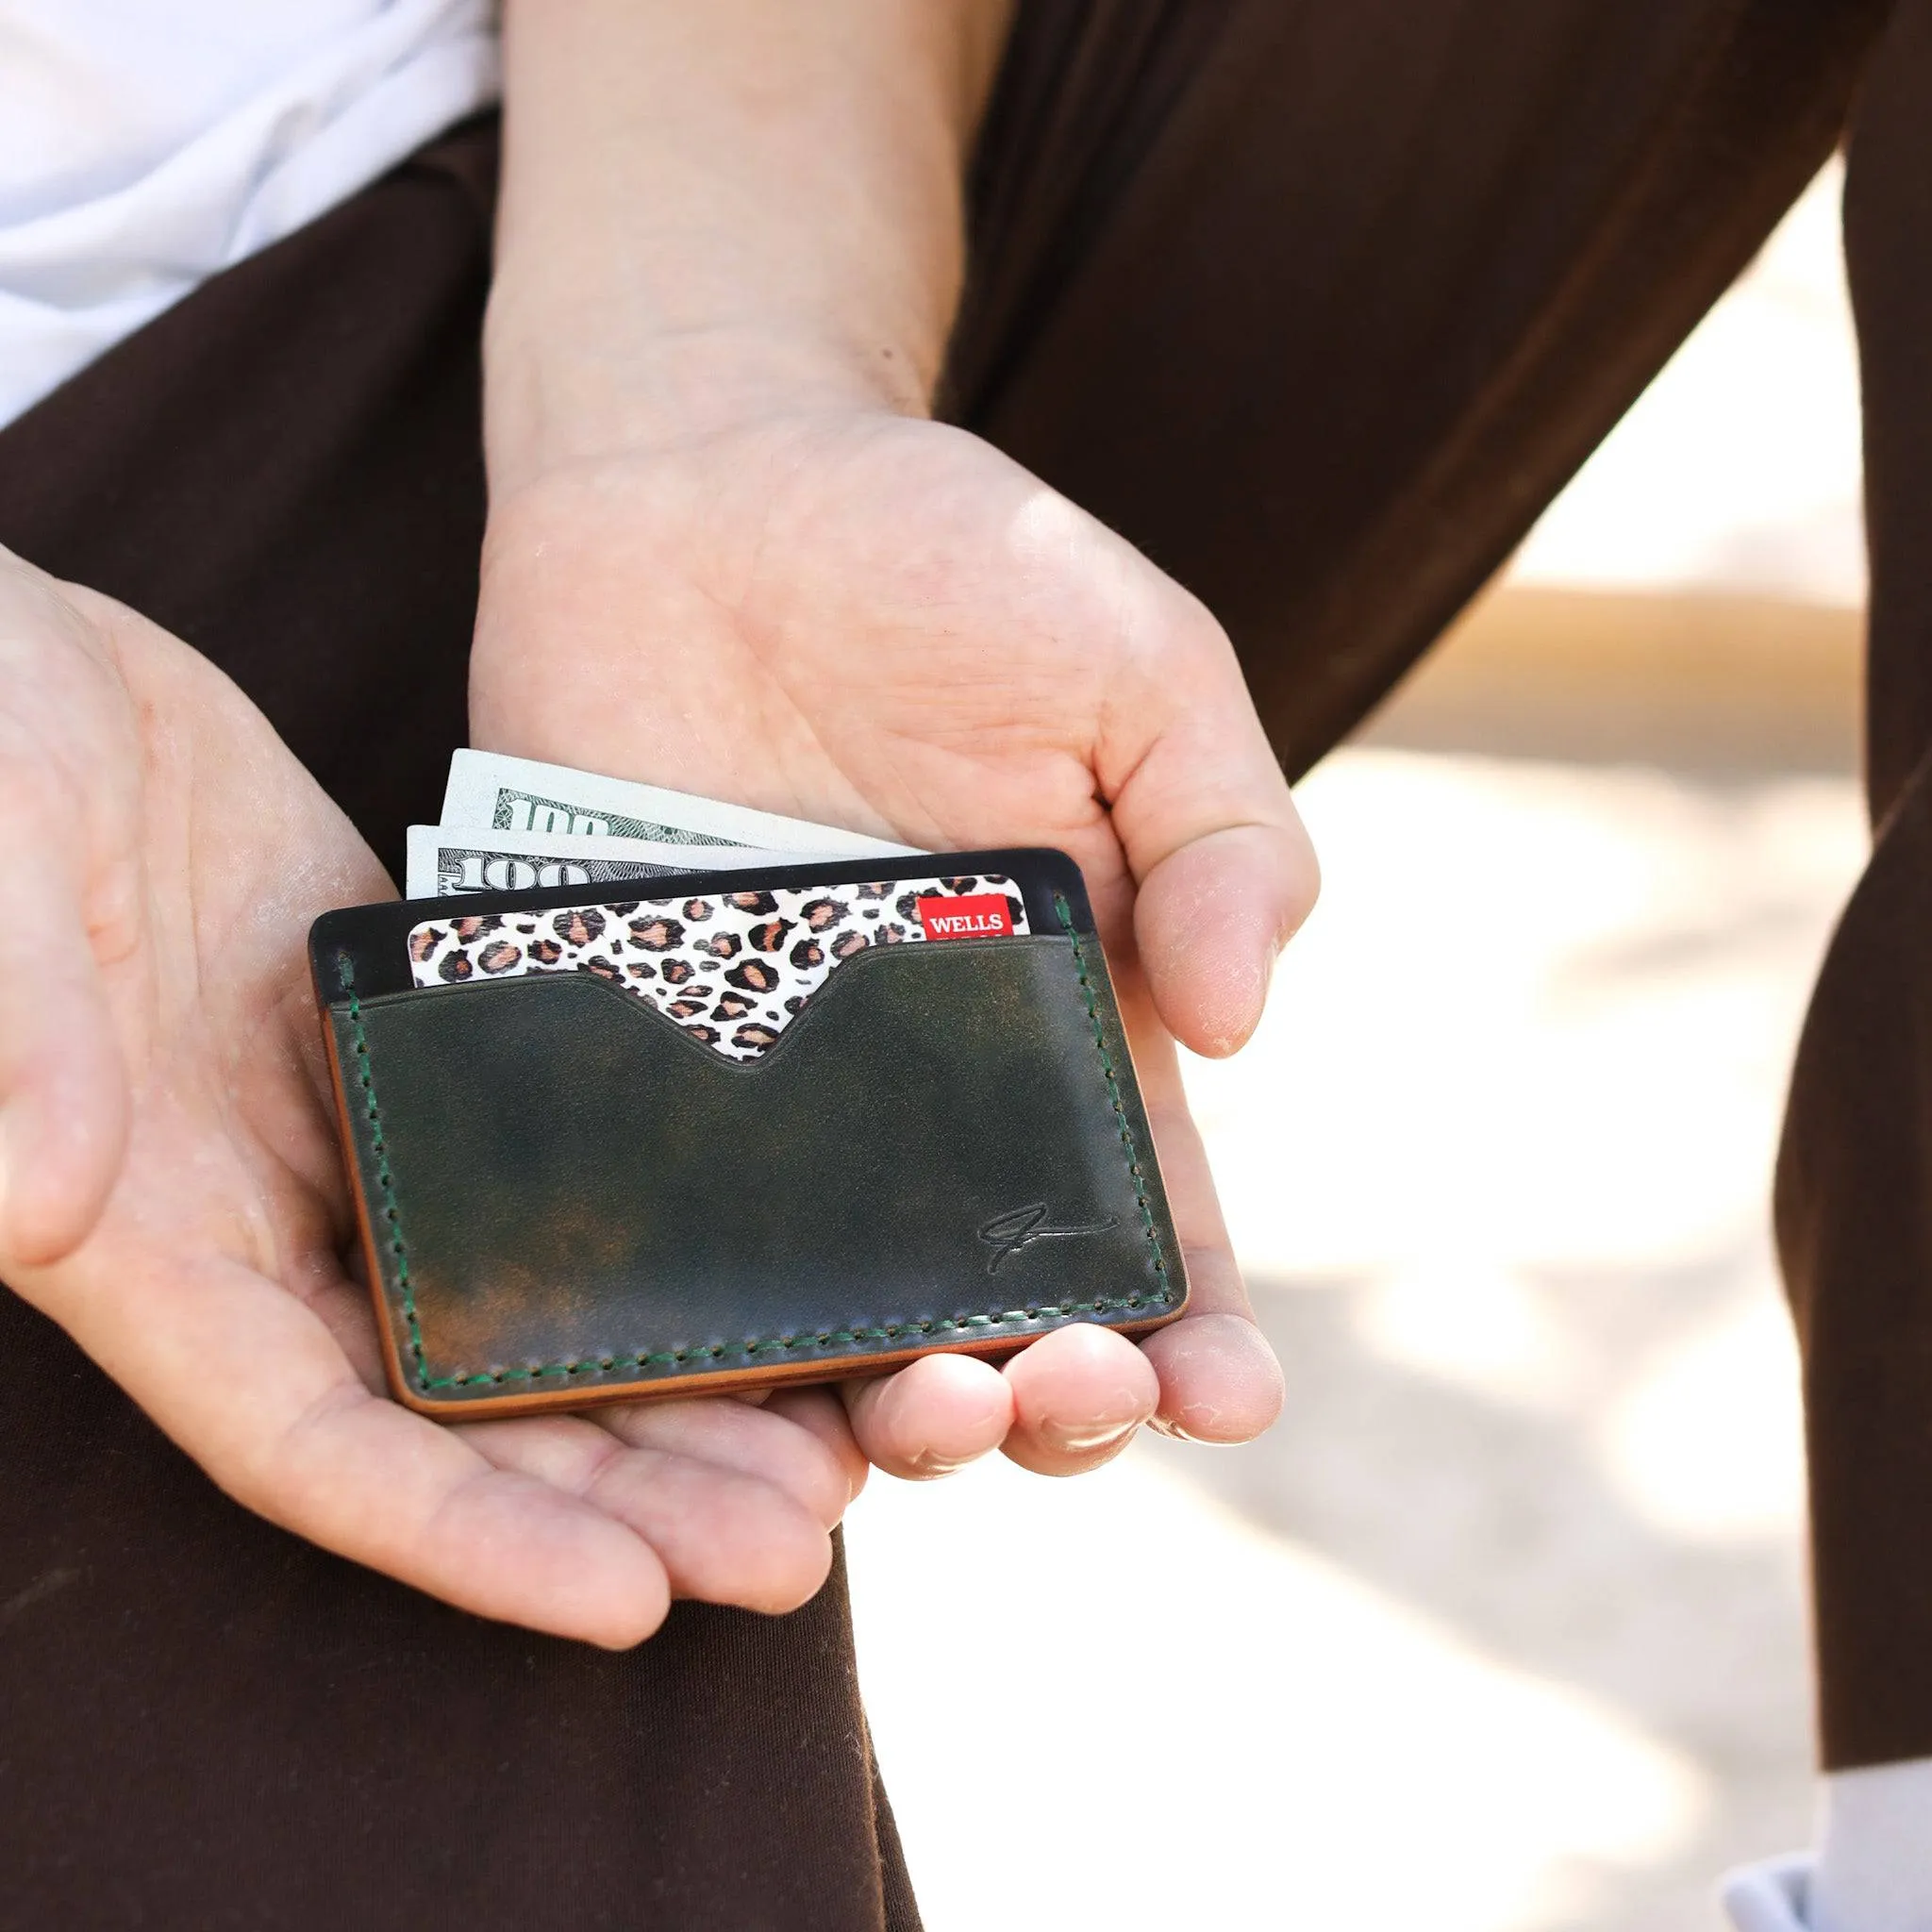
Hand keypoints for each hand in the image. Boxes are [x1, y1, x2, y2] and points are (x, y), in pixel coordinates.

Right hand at [0, 549, 861, 1645]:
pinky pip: (559, 1157)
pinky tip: (770, 1256)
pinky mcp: (421, 1036)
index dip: (463, 1536)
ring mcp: (351, 1132)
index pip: (314, 1442)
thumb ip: (5, 1041)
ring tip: (831, 1455)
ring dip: (665, 1391)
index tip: (625, 1607)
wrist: (20, 660)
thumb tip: (35, 1209)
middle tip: (793, 1556)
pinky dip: (653, 1221)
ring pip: (528, 1304)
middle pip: (459, 1410)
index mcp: (150, 1236)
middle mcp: (264, 1218)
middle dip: (619, 1497)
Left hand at [472, 408, 1319, 1476]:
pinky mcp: (631, 1061)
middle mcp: (926, 1095)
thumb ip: (1225, 832)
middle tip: (1051, 1398)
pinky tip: (709, 1384)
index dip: (1200, 1332)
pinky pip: (660, 1223)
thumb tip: (1244, 1023)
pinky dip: (690, 1326)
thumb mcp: (1139, 673)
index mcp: (1073, 1026)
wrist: (705, 478)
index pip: (1153, 1223)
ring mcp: (773, 1092)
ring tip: (922, 1417)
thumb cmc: (947, 561)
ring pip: (837, 1315)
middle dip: (1051, 1402)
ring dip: (891, 1408)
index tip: (1227, 1393)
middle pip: (1001, 1311)